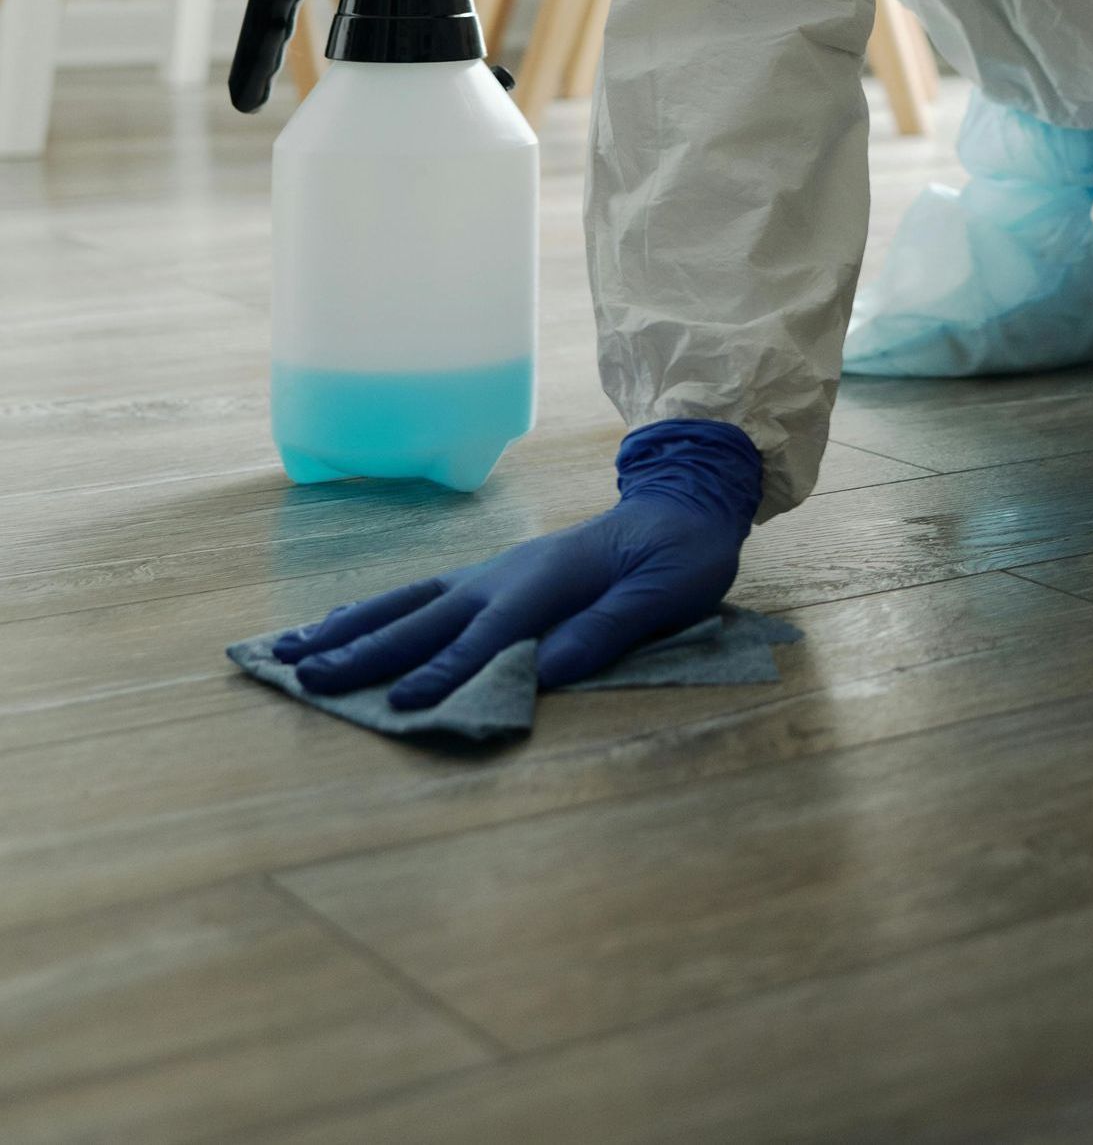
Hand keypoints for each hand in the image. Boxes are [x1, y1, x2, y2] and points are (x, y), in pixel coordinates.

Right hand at [272, 421, 760, 706]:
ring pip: (409, 602)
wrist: (682, 504)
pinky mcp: (490, 577)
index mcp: (550, 581)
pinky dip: (371, 611)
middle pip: (428, 619)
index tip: (400, 706)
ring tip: (292, 651)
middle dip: (367, 653)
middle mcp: (507, 574)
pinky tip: (335, 625)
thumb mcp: (666, 592)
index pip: (489, 636)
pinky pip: (420, 595)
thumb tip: (548, 670)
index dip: (446, 672)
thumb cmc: (680, 555)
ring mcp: (493, 572)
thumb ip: (609, 627)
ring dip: (351, 629)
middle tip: (306, 679)